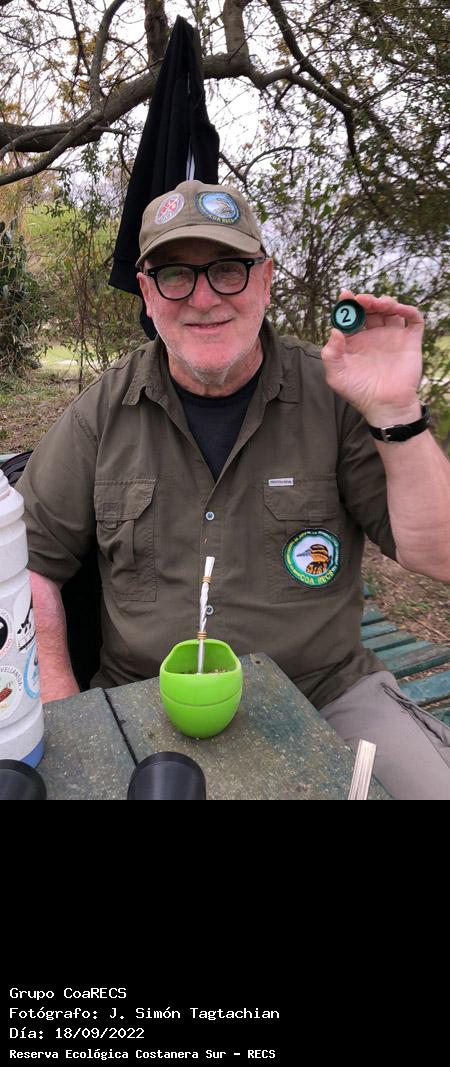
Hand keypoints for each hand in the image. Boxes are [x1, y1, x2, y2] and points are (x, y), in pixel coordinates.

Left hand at [321, 289, 423, 424]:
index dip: (347, 303)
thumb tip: (334, 330)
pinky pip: (413, 319)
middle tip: (362, 301)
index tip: (345, 296)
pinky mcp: (409, 341)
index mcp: (355, 340)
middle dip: (366, 300)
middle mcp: (373, 335)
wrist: (385, 406)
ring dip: (385, 301)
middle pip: (370, 308)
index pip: (350, 316)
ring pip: (391, 309)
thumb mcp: (336, 376)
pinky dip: (408, 310)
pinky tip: (399, 309)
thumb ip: (330, 354)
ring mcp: (392, 336)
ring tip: (379, 304)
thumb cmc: (359, 392)